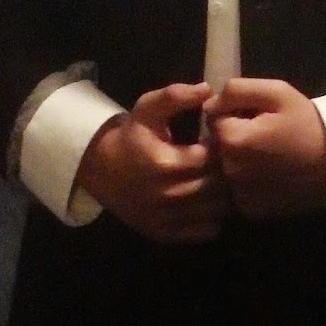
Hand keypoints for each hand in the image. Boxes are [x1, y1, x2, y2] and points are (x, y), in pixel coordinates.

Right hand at [76, 82, 230, 242]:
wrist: (100, 169)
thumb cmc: (131, 137)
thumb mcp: (147, 109)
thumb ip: (175, 96)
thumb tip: (207, 90)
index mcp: (167, 164)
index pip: (214, 159)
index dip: (222, 148)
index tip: (218, 139)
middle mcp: (169, 197)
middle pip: (219, 187)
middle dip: (226, 170)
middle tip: (223, 159)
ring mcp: (169, 220)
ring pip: (218, 211)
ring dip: (223, 194)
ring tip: (216, 177)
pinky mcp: (167, 235)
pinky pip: (208, 230)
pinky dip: (213, 216)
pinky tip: (206, 198)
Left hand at [203, 77, 325, 219]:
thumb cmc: (307, 124)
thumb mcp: (276, 92)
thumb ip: (236, 91)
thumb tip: (208, 104)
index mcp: (233, 140)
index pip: (212, 118)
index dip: (232, 112)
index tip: (255, 115)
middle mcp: (230, 171)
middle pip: (216, 145)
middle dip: (232, 135)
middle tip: (262, 134)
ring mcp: (238, 195)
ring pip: (223, 167)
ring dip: (236, 158)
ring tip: (265, 154)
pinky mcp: (249, 210)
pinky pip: (234, 189)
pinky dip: (245, 180)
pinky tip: (268, 173)